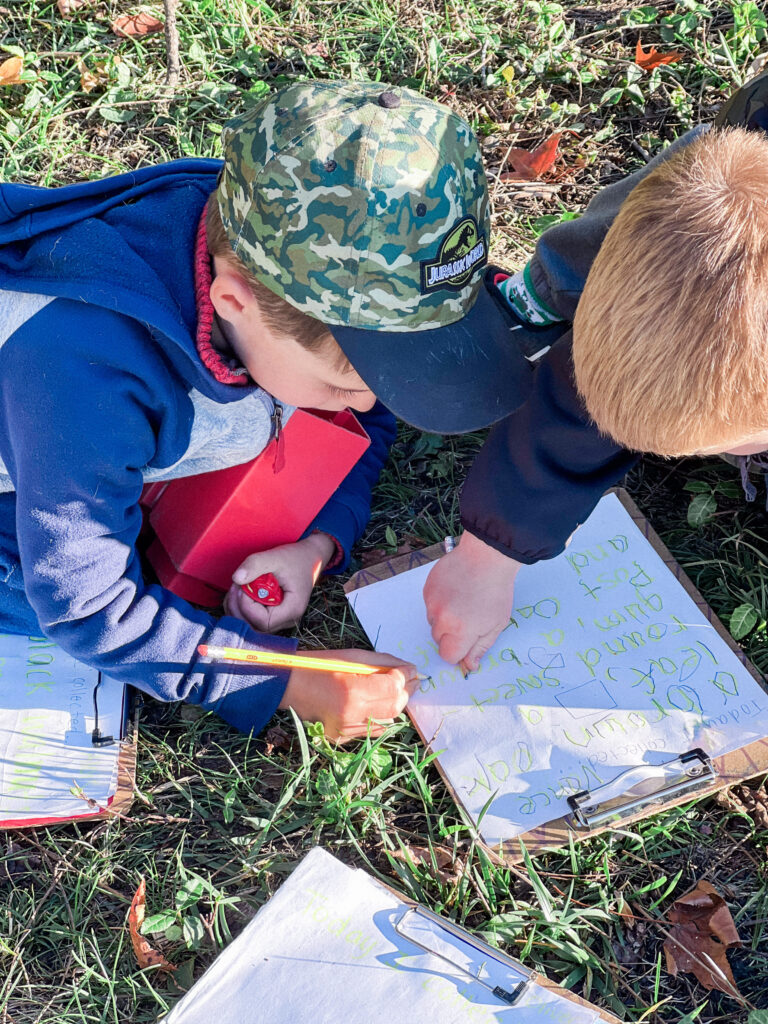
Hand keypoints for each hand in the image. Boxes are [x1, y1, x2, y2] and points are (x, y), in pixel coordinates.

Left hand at [224, 533, 335, 632]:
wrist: (307, 559)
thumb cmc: (294, 558)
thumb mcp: (275, 556)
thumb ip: (255, 564)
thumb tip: (236, 578)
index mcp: (292, 609)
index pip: (263, 621)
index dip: (247, 607)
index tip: (243, 587)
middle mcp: (287, 620)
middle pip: (254, 627)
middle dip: (238, 608)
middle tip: (236, 586)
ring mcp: (279, 620)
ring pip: (250, 626)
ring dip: (237, 608)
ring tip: (237, 586)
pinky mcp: (272, 616)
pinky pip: (251, 620)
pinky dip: (240, 608)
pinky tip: (239, 592)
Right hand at [279, 649, 418, 742]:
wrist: (289, 687)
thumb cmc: (319, 666)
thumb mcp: (352, 657)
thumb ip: (381, 663)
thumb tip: (407, 669)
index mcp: (353, 692)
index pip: (393, 687)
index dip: (406, 676)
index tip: (412, 669)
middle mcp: (352, 715)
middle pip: (395, 706)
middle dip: (406, 692)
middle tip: (411, 680)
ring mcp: (347, 730)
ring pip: (387, 720)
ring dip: (395, 704)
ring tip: (394, 690)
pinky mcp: (343, 738)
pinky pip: (372, 728)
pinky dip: (380, 715)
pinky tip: (377, 703)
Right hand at [423, 531, 520, 671]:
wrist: (487, 557)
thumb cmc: (496, 591)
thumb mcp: (497, 624)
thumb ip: (480, 648)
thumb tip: (469, 666)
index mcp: (460, 631)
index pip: (448, 656)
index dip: (458, 651)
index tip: (466, 642)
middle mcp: (442, 619)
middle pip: (439, 639)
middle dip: (451, 634)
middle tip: (468, 618)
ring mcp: (432, 603)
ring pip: (433, 622)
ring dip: (444, 618)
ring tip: (462, 602)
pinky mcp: (427, 589)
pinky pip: (430, 605)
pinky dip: (439, 602)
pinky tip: (455, 591)